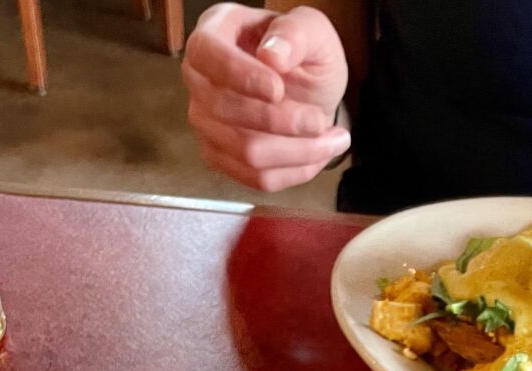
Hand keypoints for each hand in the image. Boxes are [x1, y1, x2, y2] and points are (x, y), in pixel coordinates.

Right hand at [184, 4, 350, 192]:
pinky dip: (295, 172)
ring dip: (298, 152)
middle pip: (227, 112)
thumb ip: (294, 33)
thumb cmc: (302, 54)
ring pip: (247, 153)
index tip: (278, 89)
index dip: (240, 76)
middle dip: (284, 123)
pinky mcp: (221, 156)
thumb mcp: (310, 30)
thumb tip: (272, 57)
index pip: (207, 54)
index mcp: (214, 33)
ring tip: (332, 139)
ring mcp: (205, 121)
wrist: (306, 88)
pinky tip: (317, 154)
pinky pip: (257, 178)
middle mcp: (199, 78)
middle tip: (321, 120)